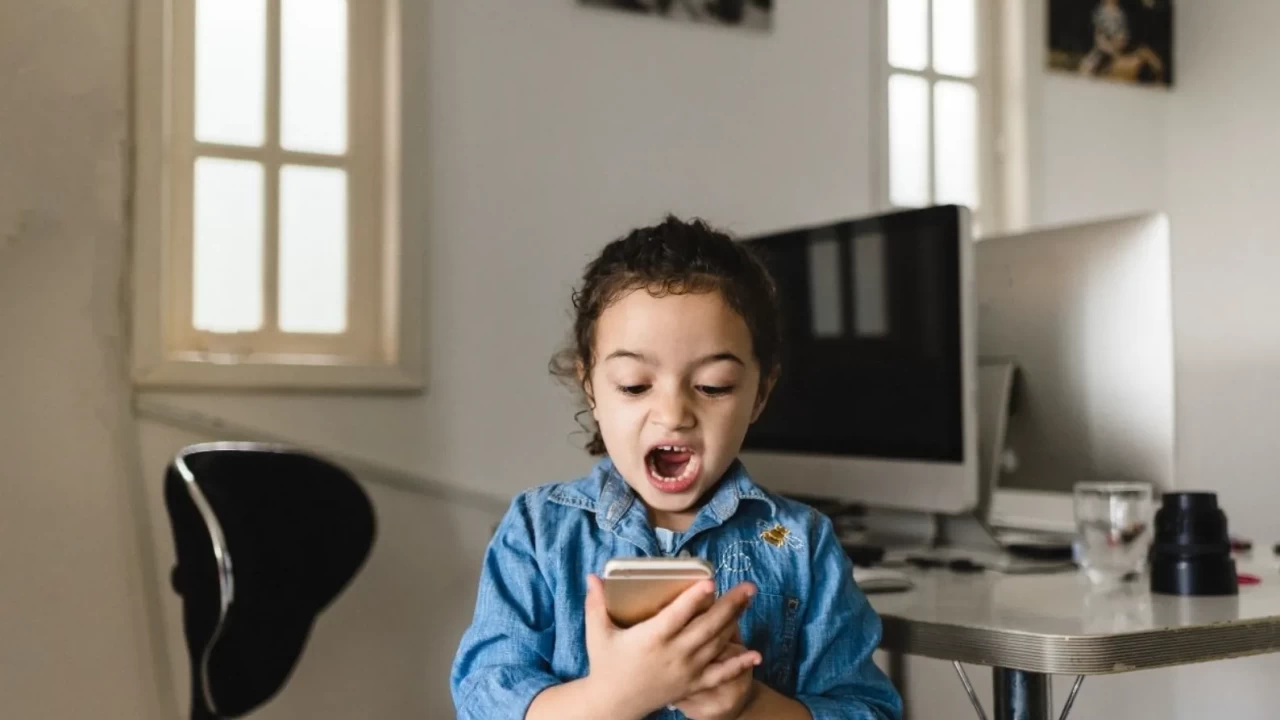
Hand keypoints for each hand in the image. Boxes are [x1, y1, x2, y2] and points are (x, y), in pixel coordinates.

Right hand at [581, 575, 758, 718]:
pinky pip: (719, 675)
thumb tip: (593, 576)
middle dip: (730, 605)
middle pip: (706, 626)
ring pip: (716, 644)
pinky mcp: (692, 684)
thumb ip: (596, 604)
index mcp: (651, 639)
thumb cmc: (606, 664)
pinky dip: (738, 665)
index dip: (694, 599)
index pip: (676, 615)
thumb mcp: (597, 633)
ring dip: (735, 622)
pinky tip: (755, 654)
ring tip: (749, 601)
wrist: (614, 703)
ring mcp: (686, 670)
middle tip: (748, 586)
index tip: (710, 583)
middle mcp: (673, 654)